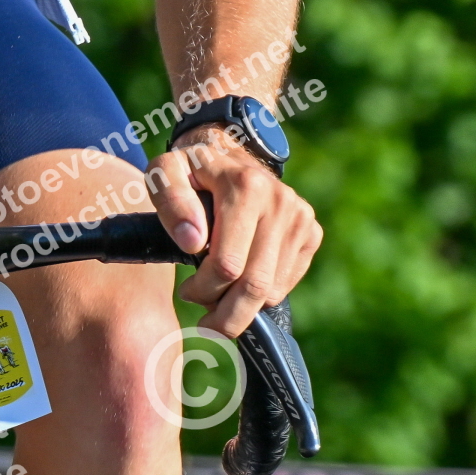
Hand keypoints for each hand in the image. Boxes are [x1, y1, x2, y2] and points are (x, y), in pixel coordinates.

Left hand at [146, 127, 321, 337]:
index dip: (203, 289)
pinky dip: (262, 295)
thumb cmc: (190, 169)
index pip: (228, 264)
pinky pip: (287, 284)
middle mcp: (280, 201)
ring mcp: (300, 218)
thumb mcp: (165, 173)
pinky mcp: (311, 232)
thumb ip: (171, 202)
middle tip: (206, 323)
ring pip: (273, 291)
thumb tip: (193, 243)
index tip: (186, 291)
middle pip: (256, 285)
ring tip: (217, 293)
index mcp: (245, 186)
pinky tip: (240, 279)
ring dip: (242, 306)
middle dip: (227, 315)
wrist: (228, 151)